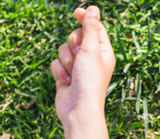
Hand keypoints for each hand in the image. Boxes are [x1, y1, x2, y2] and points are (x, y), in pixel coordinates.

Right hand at [51, 6, 115, 123]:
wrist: (79, 109)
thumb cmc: (89, 80)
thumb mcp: (90, 49)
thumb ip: (90, 28)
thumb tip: (93, 8)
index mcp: (103, 52)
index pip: (95, 28)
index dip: (86, 19)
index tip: (77, 13)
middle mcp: (91, 59)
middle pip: (76, 36)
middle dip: (74, 44)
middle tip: (79, 55)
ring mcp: (77, 68)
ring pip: (63, 50)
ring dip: (66, 60)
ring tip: (73, 73)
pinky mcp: (65, 76)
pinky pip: (56, 63)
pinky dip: (59, 71)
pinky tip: (66, 83)